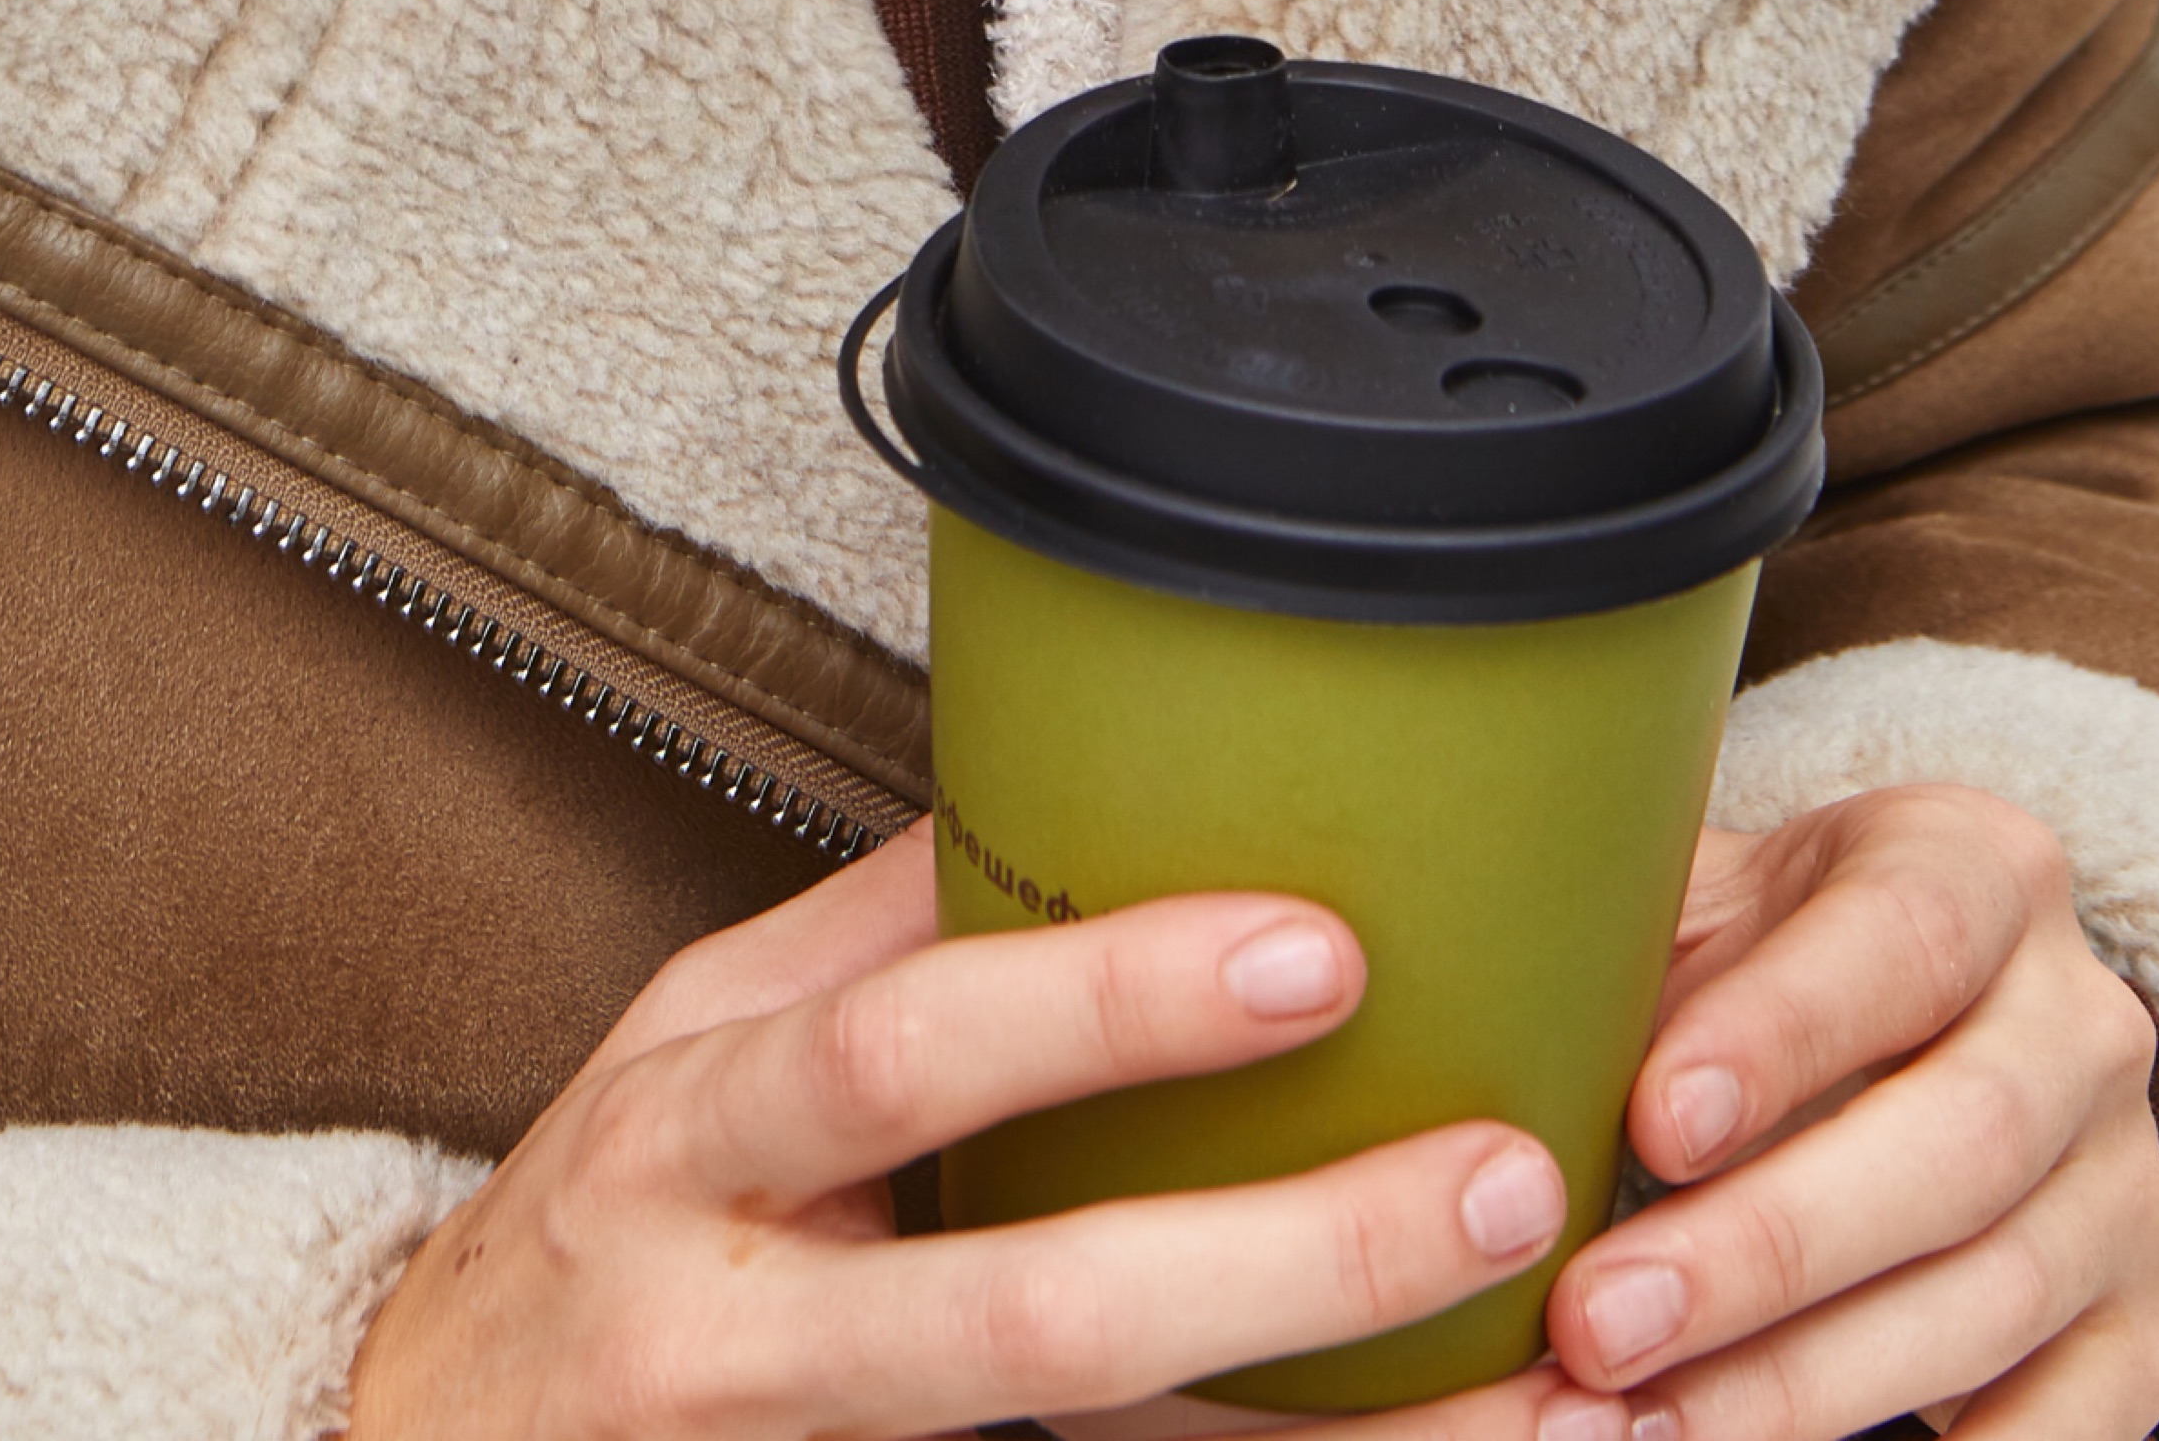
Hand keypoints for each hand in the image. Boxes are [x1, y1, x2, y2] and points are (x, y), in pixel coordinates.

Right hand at [345, 819, 1565, 1440]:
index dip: (1108, 1003)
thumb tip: (1080, 779)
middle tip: (1504, 1181)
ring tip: (1561, 1393)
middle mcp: (742, 1325)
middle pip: (1033, 1315)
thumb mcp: (682, 1048)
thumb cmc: (597, 1232)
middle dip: (1289, 1262)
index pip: (908, 1053)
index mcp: (694, 1136)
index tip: (1322, 945)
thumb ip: (870, 942)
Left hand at [1534, 783, 2158, 1440]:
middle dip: (1765, 1248)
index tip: (1649, 1121)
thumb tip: (1479, 1016)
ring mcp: (2125, 1188)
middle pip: (1960, 1139)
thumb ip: (1622, 941)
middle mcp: (2082, 1022)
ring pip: (1992, 1296)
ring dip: (1802, 1380)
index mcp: (1979, 869)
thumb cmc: (1740, 971)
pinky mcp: (2140, 1333)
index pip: (1904, 936)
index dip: (1784, 1034)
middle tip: (1595, 1323)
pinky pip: (2077, 1426)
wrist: (1888, 1053)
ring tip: (1636, 1424)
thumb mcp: (1694, 907)